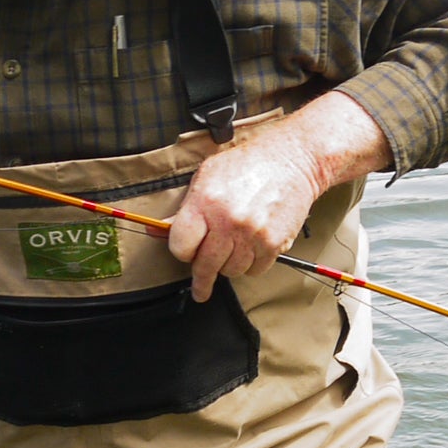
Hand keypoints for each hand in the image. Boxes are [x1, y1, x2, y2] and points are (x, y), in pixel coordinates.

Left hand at [168, 91, 392, 301]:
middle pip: (205, 266)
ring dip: (229, 266)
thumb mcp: (206, 177)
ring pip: (231, 272)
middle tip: (201, 288)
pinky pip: (255, 270)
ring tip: (233, 248)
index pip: (180, 246)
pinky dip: (251, 264)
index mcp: (205, 203)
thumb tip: (156, 229)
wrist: (291, 160)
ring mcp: (252, 235)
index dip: (181, 252)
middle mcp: (228, 221)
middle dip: (201, 279)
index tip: (185, 254)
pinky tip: (251, 248)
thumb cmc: (247, 165)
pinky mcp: (273, 243)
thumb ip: (184, 208)